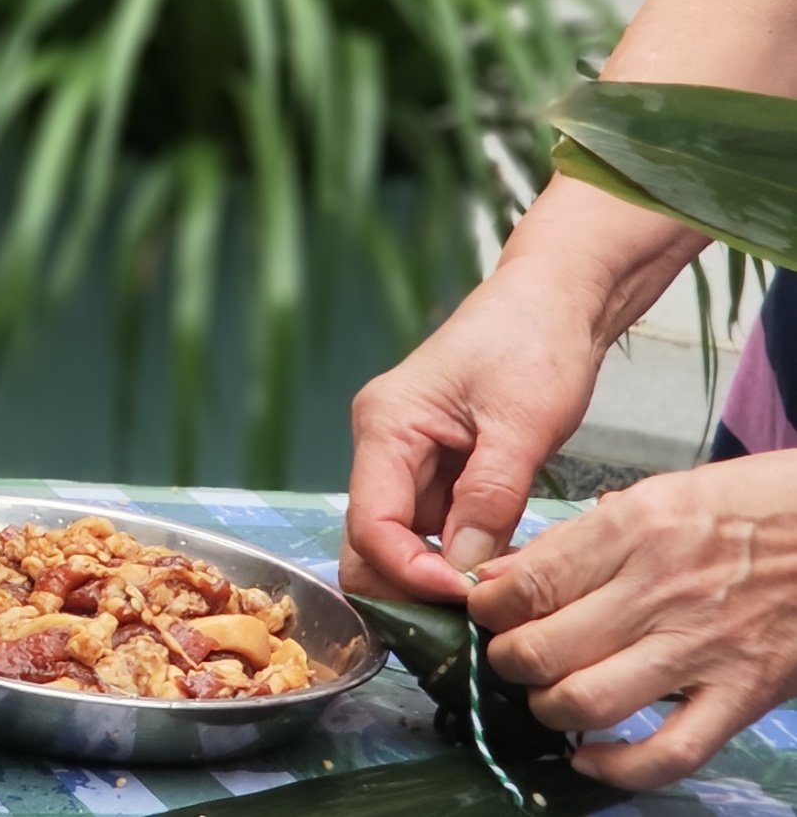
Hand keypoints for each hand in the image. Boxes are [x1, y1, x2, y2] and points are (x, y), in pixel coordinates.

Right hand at [344, 267, 613, 600]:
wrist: (555, 302)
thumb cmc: (535, 344)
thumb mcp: (522, 422)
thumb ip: (490, 495)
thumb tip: (467, 569)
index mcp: (386, 425)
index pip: (371, 524)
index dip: (410, 573)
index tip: (469, 599)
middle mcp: (383, 444)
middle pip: (369, 541)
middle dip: (410, 588)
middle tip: (473, 621)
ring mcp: (406, 457)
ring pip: (399, 542)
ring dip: (436, 578)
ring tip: (493, 602)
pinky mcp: (437, 468)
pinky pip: (432, 528)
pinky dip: (457, 559)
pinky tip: (497, 574)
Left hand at [467, 453, 796, 787]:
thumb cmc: (743, 508)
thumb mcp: (653, 496)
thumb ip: (575, 540)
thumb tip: (499, 574)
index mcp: (632, 531)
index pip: (528, 583)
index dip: (487, 608)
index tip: (481, 612)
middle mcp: (659, 592)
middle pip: (545, 647)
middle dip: (506, 661)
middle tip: (507, 657)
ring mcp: (703, 650)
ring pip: (590, 700)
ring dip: (547, 708)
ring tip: (543, 697)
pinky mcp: (743, 696)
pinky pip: (671, 752)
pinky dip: (618, 767)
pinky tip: (587, 757)